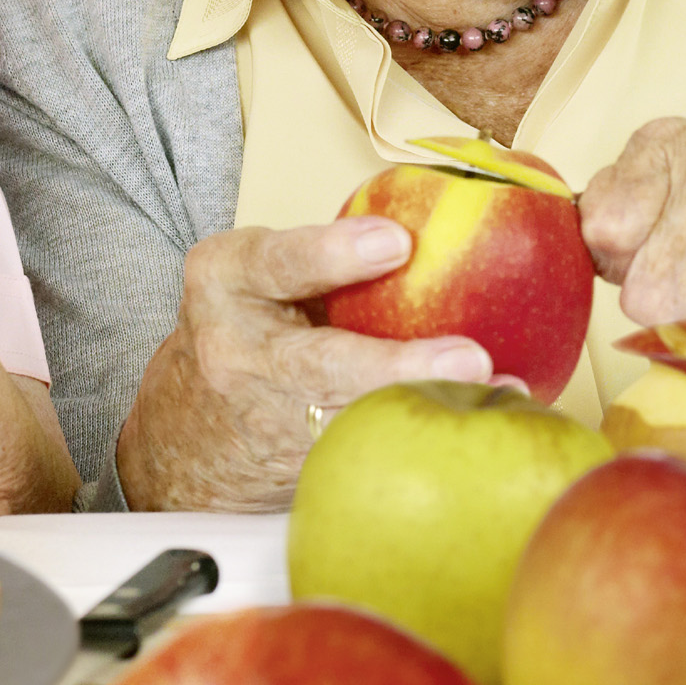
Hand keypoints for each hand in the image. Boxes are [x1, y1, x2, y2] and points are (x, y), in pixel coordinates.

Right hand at [113, 218, 495, 513]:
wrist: (185, 428)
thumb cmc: (248, 322)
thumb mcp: (259, 271)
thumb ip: (329, 253)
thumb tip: (448, 216)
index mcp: (226, 283)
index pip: (275, 263)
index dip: (334, 254)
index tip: (398, 241)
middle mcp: (240, 354)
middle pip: (321, 366)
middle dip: (397, 366)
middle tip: (470, 358)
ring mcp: (267, 421)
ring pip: (351, 421)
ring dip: (429, 409)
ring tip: (500, 393)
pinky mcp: (295, 468)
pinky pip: (367, 452)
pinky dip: (426, 440)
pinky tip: (483, 428)